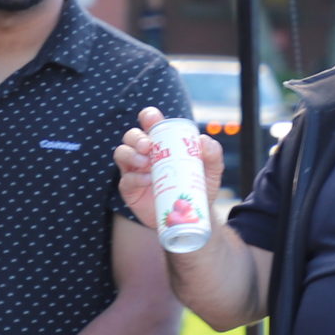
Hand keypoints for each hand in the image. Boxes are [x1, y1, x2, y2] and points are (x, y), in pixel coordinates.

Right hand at [115, 106, 222, 231]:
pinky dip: (135, 178)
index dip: (148, 116)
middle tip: (148, 146)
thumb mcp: (210, 172)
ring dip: (131, 154)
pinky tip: (148, 181)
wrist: (190, 217)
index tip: (151, 119)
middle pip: (131, 136)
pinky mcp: (130, 189)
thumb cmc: (197, 188)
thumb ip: (213, 155)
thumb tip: (203, 140)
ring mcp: (135, 170)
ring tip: (146, 163)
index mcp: (162, 143)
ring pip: (122, 153)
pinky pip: (126, 178)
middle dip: (137, 137)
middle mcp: (145, 153)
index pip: (150, 122)